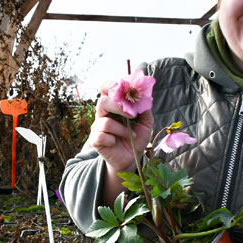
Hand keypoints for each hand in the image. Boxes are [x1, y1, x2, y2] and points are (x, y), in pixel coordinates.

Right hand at [89, 81, 152, 202]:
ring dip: (122, 129)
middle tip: (131, 115)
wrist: (132, 158)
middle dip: (118, 106)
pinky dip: (112, 140)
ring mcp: (97, 127)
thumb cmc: (137, 137)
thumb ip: (145, 109)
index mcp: (114, 105)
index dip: (112, 85)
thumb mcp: (146, 122)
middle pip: (102, 101)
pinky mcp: (95, 140)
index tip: (126, 91)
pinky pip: (101, 136)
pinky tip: (116, 143)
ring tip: (131, 135)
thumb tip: (145, 97)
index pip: (106, 88)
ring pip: (105, 122)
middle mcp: (103, 114)